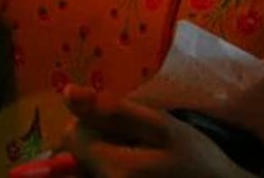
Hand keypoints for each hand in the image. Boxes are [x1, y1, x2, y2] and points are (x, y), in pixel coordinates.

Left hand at [58, 86, 254, 177]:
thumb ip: (111, 108)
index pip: (71, 137)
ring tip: (137, 159)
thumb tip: (67, 93)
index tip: (119, 124)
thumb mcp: (159, 124)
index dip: (90, 123)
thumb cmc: (195, 157)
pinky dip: (108, 171)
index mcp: (116, 170)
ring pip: (85, 171)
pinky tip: (137, 172)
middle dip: (96, 143)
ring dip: (101, 159)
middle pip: (75, 159)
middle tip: (133, 143)